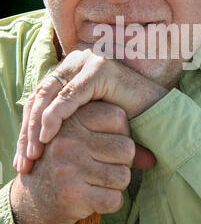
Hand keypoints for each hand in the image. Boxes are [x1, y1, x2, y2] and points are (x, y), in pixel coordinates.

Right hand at [11, 101, 142, 223]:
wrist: (33, 200)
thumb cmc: (68, 163)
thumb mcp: (83, 140)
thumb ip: (117, 139)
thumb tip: (152, 158)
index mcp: (72, 119)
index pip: (118, 117)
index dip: (121, 133)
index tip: (107, 142)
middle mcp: (68, 140)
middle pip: (126, 148)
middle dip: (122, 162)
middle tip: (104, 167)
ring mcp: (69, 167)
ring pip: (124, 176)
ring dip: (117, 184)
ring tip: (99, 182)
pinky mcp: (72, 195)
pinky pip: (115, 199)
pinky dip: (111, 203)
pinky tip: (96, 198)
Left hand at [14, 49, 165, 173]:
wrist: (155, 114)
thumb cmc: (121, 121)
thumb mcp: (85, 121)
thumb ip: (62, 121)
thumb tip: (30, 141)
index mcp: (69, 70)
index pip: (39, 98)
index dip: (26, 128)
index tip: (22, 158)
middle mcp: (75, 61)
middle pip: (40, 96)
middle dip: (28, 131)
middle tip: (24, 161)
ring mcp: (87, 63)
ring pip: (50, 95)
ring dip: (37, 126)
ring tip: (34, 153)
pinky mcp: (98, 70)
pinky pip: (69, 95)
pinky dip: (55, 116)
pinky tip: (48, 136)